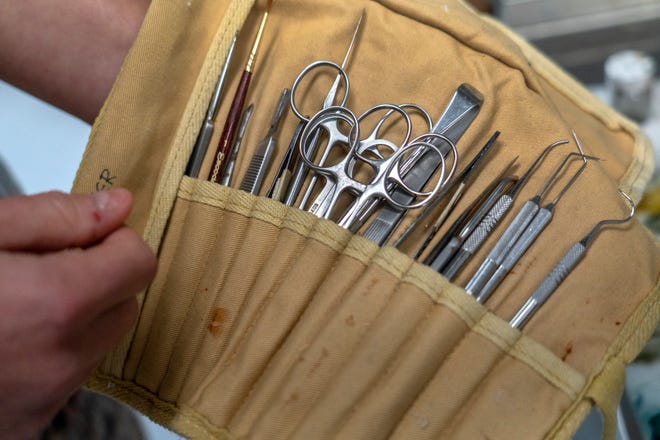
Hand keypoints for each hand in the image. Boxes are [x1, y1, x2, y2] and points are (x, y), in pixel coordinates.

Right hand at [0, 189, 155, 438]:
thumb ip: (56, 216)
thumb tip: (120, 205)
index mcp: (53, 305)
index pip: (139, 262)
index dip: (114, 239)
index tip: (80, 235)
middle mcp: (58, 362)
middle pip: (125, 305)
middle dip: (100, 278)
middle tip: (42, 265)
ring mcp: (43, 401)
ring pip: (100, 343)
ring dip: (77, 317)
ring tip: (15, 304)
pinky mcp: (25, 426)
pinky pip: (68, 378)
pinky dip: (53, 353)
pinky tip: (5, 339)